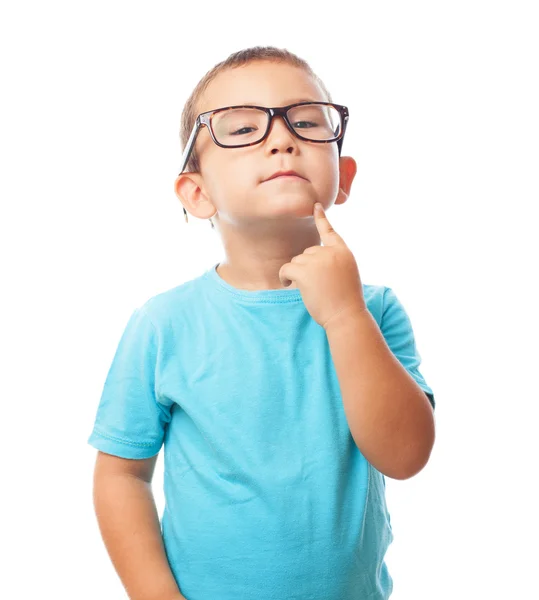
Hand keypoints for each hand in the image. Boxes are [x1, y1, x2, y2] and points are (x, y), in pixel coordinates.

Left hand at [278, 203, 366, 329]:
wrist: (346, 316)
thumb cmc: (346, 301)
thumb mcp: (346, 274)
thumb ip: (332, 262)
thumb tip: (309, 258)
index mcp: (343, 252)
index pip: (330, 231)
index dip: (321, 218)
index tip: (314, 205)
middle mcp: (330, 252)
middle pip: (307, 253)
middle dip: (307, 268)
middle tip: (318, 287)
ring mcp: (318, 260)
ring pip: (296, 261)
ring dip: (297, 274)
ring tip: (311, 290)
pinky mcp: (305, 270)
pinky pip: (286, 268)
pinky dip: (284, 277)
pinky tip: (290, 285)